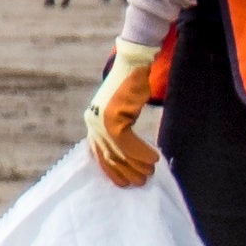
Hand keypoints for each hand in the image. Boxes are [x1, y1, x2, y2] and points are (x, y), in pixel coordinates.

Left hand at [84, 42, 164, 186]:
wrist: (134, 62)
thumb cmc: (131, 86)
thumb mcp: (120, 111)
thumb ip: (119, 129)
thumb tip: (128, 153)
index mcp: (92, 121)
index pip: (98, 153)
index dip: (111, 170)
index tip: (123, 183)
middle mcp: (92, 121)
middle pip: (108, 155)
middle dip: (126, 172)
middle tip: (142, 182)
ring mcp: (101, 119)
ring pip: (118, 151)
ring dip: (136, 165)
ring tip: (150, 173)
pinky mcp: (113, 116)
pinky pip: (127, 142)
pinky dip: (141, 153)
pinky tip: (153, 159)